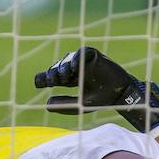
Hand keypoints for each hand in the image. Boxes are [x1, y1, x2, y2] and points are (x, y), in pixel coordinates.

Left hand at [34, 46, 158, 133]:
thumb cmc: (102, 100)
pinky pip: (82, 53)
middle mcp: (77, 69)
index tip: (38, 82)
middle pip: (59, 67)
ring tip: (62, 77)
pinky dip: (76, 59)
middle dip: (52, 73)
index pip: (56, 76)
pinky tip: (72, 69)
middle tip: (51, 80)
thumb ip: (64, 104)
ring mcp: (85, 62)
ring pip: (68, 59)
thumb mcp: (80, 104)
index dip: (45, 78)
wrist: (121, 95)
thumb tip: (46, 105)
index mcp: (73, 79)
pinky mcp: (94, 56)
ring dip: (62, 67)